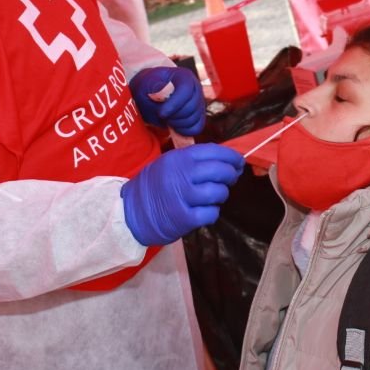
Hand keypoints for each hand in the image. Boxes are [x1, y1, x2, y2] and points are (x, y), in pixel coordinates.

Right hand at [121, 144, 244, 245]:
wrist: (131, 212)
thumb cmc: (154, 186)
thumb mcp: (168, 163)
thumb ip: (193, 159)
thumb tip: (226, 159)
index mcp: (179, 158)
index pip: (215, 151)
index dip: (232, 157)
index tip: (238, 162)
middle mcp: (182, 175)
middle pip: (221, 171)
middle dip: (231, 175)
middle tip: (230, 180)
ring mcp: (184, 197)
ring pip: (219, 193)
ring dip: (220, 195)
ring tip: (211, 197)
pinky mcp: (185, 218)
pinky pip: (212, 213)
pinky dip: (211, 213)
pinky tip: (203, 211)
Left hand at [130, 66, 206, 135]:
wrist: (150, 94)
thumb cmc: (147, 88)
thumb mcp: (146, 85)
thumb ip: (156, 89)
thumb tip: (164, 92)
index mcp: (185, 77)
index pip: (186, 91)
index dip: (174, 105)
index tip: (160, 113)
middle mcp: (196, 88)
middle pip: (191, 108)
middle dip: (173, 116)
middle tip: (160, 114)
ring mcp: (199, 102)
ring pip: (193, 120)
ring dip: (176, 124)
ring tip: (166, 118)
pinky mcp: (199, 116)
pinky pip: (196, 128)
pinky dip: (184, 131)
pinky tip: (173, 125)